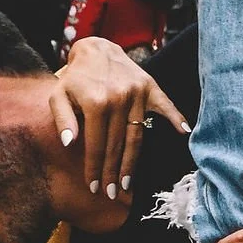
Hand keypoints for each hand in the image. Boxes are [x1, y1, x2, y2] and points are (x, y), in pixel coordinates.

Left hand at [46, 36, 188, 200]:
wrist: (96, 49)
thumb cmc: (75, 78)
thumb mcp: (58, 95)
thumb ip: (62, 119)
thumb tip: (68, 143)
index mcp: (96, 102)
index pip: (96, 144)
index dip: (94, 167)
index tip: (94, 187)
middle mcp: (119, 98)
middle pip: (117, 145)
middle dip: (113, 172)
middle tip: (112, 194)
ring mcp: (137, 93)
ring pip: (136, 136)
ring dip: (133, 162)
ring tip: (128, 184)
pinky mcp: (150, 87)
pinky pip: (166, 106)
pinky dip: (176, 119)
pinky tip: (184, 134)